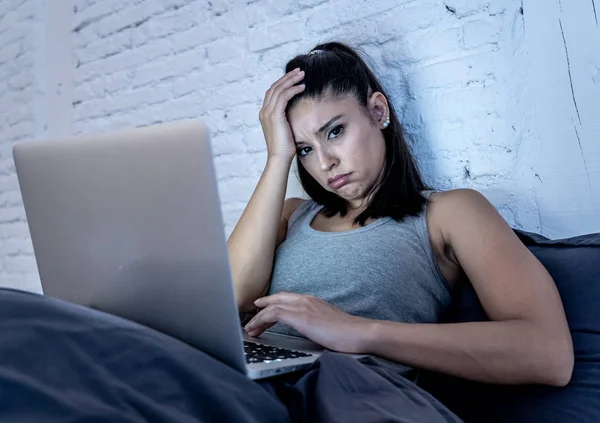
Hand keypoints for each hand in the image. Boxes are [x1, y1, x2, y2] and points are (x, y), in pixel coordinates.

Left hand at [244, 292, 370, 353]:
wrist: (359, 333)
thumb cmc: (348, 334)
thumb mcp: (328, 325)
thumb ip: (318, 324)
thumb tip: (312, 332)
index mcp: (314, 301)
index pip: (288, 298)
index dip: (273, 303)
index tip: (264, 309)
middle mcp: (307, 300)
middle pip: (277, 299)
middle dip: (263, 307)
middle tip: (251, 317)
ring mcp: (303, 307)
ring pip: (272, 306)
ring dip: (258, 317)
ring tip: (250, 328)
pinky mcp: (301, 317)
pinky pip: (274, 314)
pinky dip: (261, 320)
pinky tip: (256, 328)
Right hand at [259, 68, 304, 160]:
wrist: (279, 157)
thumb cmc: (285, 147)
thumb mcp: (285, 129)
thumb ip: (287, 118)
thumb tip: (297, 112)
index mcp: (265, 114)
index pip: (272, 92)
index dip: (283, 82)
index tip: (294, 77)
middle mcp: (264, 111)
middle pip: (274, 87)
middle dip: (287, 77)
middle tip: (299, 71)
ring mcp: (268, 113)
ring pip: (279, 89)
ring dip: (291, 80)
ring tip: (302, 75)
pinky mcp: (275, 116)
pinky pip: (283, 96)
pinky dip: (293, 89)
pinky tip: (302, 87)